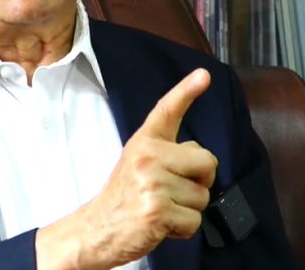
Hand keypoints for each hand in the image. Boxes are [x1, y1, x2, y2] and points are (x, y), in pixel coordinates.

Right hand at [36, 68, 218, 268]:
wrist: (97, 229)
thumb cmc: (123, 198)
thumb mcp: (138, 164)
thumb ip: (168, 154)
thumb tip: (200, 158)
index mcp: (144, 142)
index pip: (168, 110)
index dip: (187, 90)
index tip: (204, 75)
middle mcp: (148, 157)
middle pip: (208, 162)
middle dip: (200, 182)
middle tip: (173, 190)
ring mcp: (152, 183)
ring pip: (203, 196)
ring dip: (188, 209)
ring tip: (163, 208)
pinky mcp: (157, 210)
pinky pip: (195, 220)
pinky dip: (183, 228)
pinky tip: (163, 223)